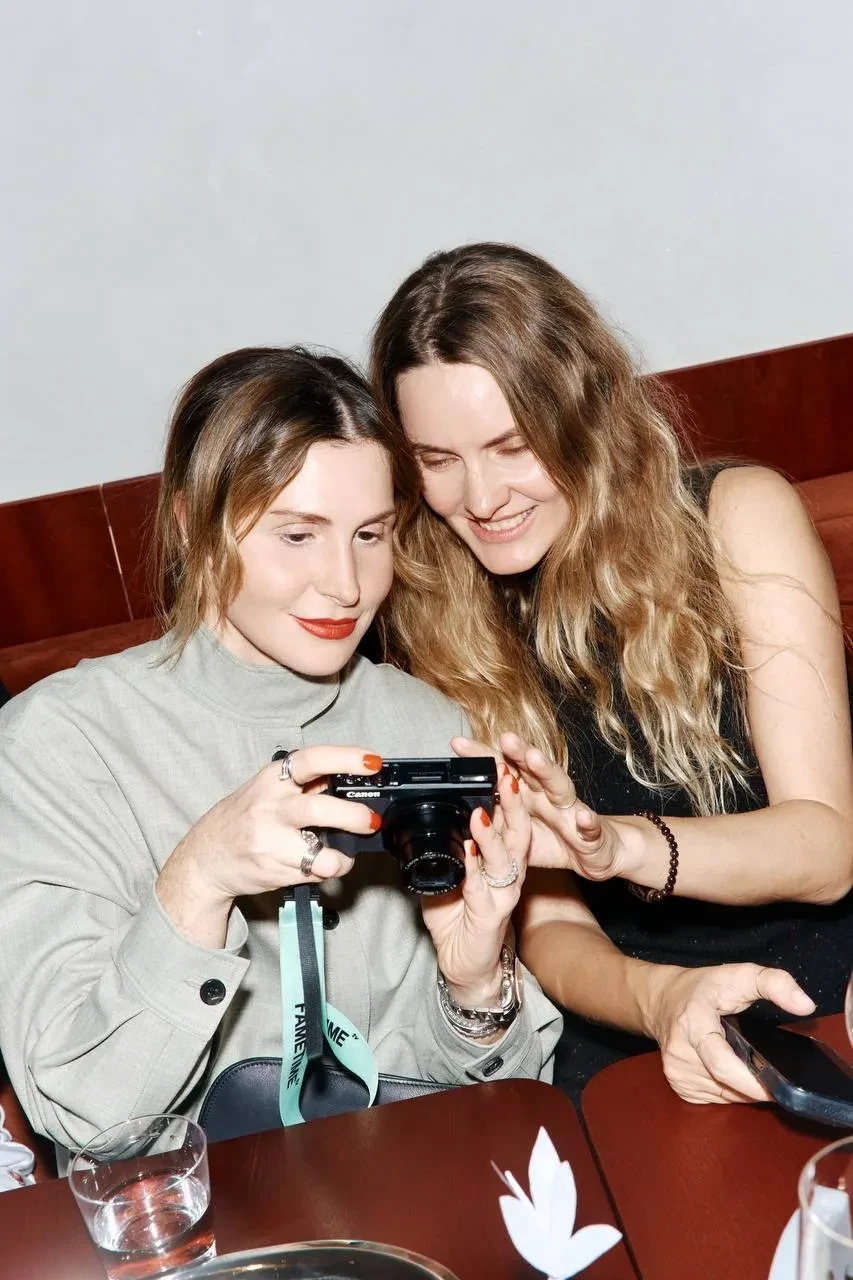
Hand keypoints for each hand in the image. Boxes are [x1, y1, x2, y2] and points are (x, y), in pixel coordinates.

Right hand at [156, 746, 382, 944]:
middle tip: (371, 820)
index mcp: (272, 780)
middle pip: (318, 808)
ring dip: (343, 855)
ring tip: (348, 851)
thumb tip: (352, 779)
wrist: (205, 858)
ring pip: (319, 853)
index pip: (311, 760)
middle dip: (353, 815)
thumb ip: (304, 784)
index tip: (372, 762)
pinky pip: (315, 872)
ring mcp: (271, 842)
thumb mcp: (267, 790)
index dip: (345, 758)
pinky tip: (324, 863)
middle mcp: (270, 808)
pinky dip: (329, 869)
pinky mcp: (275, 871)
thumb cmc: (243, 818)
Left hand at [420, 765, 529, 1006]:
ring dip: (493, 833)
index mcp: (500, 856)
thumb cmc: (458, 917)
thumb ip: (446, 847)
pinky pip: (484, 889)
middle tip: (503, 774)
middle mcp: (508, 870)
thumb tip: (423, 818)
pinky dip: (476, 869)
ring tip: (482, 811)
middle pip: (517, 829)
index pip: (506, 816)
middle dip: (511, 801)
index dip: (503, 790)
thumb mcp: (448, 873)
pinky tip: (469, 852)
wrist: (465, 964)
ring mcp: (502, 893)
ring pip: (507, 857)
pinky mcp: (491, 915)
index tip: (497, 763)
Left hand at [453, 732, 629, 881]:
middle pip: (531, 769)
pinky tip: (584, 819)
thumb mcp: (517, 831)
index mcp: (529, 793)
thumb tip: (460, 810)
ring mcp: (572, 811)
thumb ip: (495, 817)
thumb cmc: (556, 838)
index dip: (482, 757)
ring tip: (535, 759)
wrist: (599, 852)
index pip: (503, 769)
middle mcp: (549, 795)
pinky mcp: (591, 833)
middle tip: (503, 737)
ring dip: (547, 771)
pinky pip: (590, 828)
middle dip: (518, 752)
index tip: (458, 744)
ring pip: (560, 787)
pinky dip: (588, 823)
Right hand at [644, 962, 815, 1103]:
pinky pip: (717, 1098)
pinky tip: (731, 1071)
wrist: (661, 999)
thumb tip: (805, 1005)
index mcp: (693, 1023)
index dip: (750, 1080)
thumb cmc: (703, 988)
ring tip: (749, 1063)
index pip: (720, 1062)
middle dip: (756, 1083)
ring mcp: (676, 1072)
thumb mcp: (738, 974)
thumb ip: (774, 983)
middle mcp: (680, 1052)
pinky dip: (731, 1090)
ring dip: (744, 1087)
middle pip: (728, 1084)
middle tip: (774, 1070)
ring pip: (726, 1095)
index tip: (777, 1086)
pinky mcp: (678, 1087)